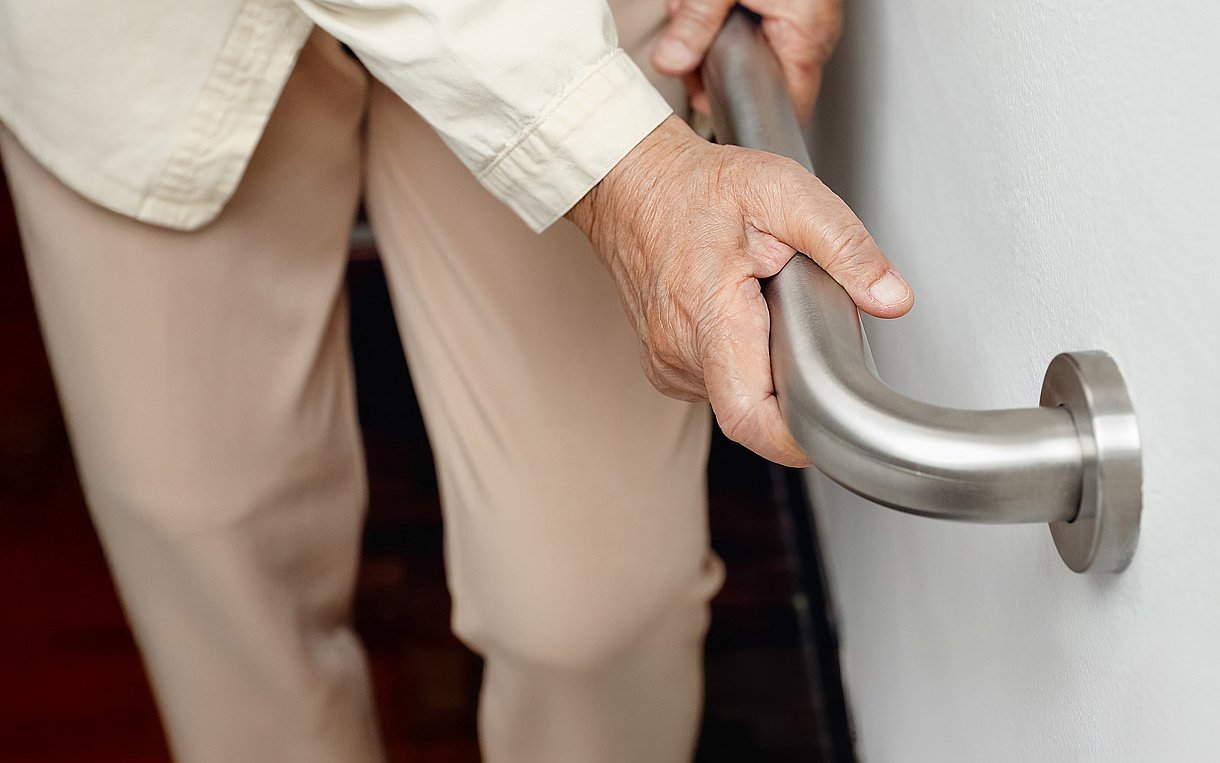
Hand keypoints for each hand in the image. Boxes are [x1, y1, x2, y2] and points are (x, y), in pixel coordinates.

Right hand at [567, 116, 911, 466]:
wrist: (634, 183)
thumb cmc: (700, 187)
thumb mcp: (787, 194)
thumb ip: (845, 247)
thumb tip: (892, 298)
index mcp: (709, 314)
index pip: (751, 418)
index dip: (796, 439)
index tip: (831, 425)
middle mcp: (679, 351)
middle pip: (755, 412)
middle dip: (794, 383)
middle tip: (802, 324)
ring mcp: (667, 363)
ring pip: (738, 399)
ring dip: (768, 369)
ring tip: (767, 309)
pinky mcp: (665, 365)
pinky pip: (718, 385)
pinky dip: (743, 361)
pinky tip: (743, 317)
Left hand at [651, 0, 840, 123]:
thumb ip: (695, 23)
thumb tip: (672, 61)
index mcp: (806, 36)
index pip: (785, 108)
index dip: (745, 116)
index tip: (713, 111)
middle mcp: (810, 32)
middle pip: (756, 79)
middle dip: (712, 65)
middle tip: (686, 48)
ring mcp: (800, 17)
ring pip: (748, 51)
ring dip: (711, 37)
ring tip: (694, 7)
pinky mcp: (786, 4)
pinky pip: (751, 25)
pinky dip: (721, 16)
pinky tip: (707, 2)